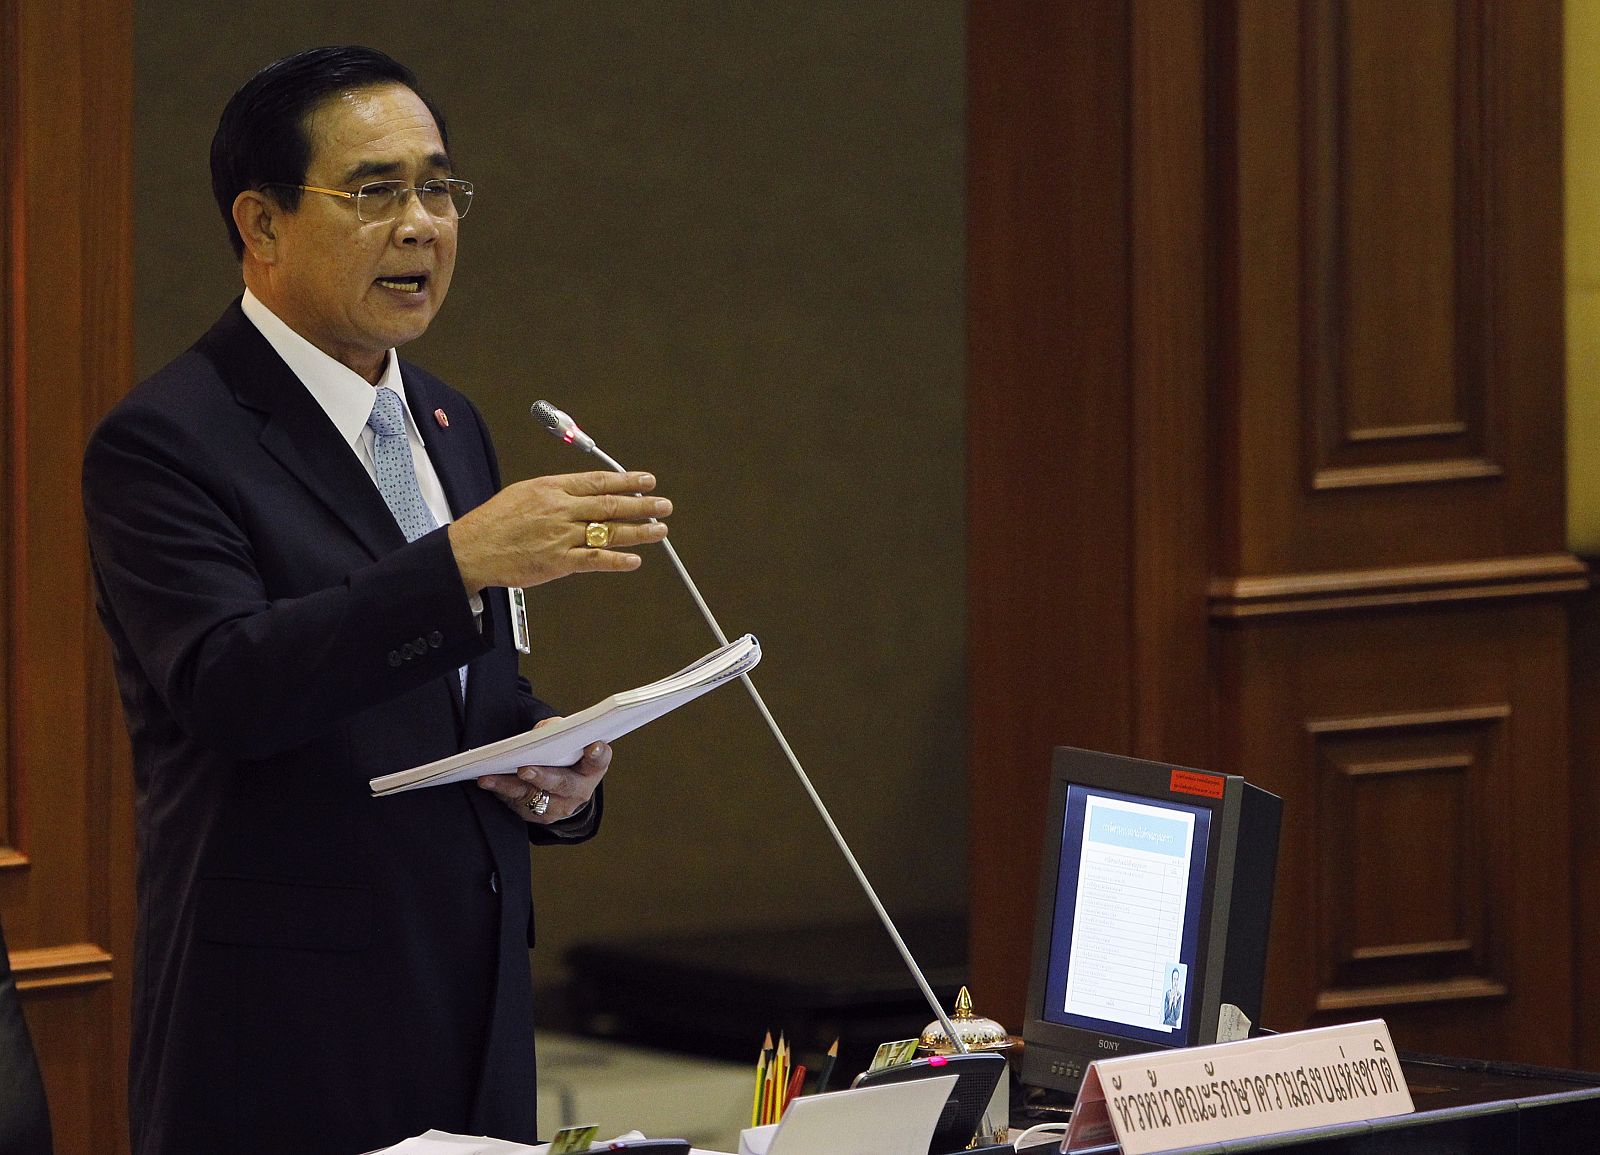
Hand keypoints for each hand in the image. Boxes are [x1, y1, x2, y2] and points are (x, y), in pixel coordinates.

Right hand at [448, 471, 669, 592]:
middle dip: (642, 504)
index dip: (627, 481)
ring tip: (660, 529)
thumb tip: (586, 492)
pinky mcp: (558, 562)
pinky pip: (594, 559)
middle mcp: (560, 509)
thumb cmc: (494, 522)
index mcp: (551, 488)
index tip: (647, 481)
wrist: (470, 549)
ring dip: (639, 531)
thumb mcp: (524, 492)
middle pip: (610, 505)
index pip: (598, 482)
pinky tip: (634, 560)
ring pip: (609, 531)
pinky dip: (616, 560)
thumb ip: (556, 492)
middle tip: (664, 504)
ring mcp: (561, 536)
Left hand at [476, 729, 609, 824]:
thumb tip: (543, 730)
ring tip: (489, 778)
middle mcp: (579, 791)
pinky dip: (500, 791)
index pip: (598, 761)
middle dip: (543, 776)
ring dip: (509, 786)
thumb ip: (558, 731)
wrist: (562, 789)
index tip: (593, 746)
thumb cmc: (565, 758)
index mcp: (592, 769)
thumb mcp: (567, 742)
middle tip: (525, 769)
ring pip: (534, 797)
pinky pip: (517, 805)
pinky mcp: (539, 816)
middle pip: (563, 784)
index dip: (598, 754)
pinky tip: (486, 782)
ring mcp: (559, 807)